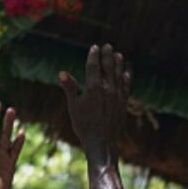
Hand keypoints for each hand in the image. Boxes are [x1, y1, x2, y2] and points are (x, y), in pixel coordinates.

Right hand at [59, 44, 130, 163]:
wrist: (102, 143)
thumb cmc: (84, 126)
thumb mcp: (74, 107)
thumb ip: (70, 88)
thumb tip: (61, 72)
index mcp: (93, 88)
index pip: (94, 66)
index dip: (94, 56)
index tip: (95, 47)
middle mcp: (107, 89)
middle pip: (108, 67)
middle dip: (107, 55)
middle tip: (108, 46)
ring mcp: (117, 96)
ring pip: (119, 76)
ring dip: (119, 64)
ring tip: (119, 55)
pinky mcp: (123, 104)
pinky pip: (125, 87)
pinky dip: (125, 79)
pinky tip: (126, 74)